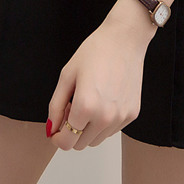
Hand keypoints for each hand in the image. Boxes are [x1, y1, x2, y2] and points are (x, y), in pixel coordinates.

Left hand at [46, 11, 152, 149]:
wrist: (125, 39)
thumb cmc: (96, 51)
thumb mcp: (67, 75)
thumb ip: (55, 106)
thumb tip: (51, 129)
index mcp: (85, 107)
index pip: (66, 142)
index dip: (58, 137)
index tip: (57, 129)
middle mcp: (105, 117)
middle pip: (80, 145)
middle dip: (71, 131)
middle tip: (72, 107)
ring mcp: (121, 117)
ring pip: (97, 140)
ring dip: (88, 129)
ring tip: (89, 102)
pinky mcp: (132, 114)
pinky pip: (112, 130)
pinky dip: (104, 122)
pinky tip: (103, 99)